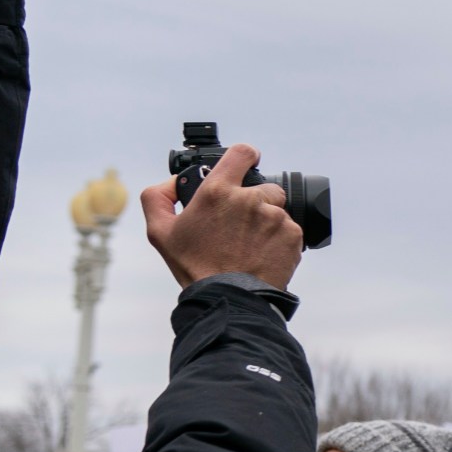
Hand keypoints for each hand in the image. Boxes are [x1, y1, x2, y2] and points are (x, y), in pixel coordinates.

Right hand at [141, 145, 303, 290]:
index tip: (247, 162)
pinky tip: (262, 253)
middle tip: (240, 224)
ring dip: (267, 221)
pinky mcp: (293, 235)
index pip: (241, 153)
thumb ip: (158, 197)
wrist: (229, 298)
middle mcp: (250, 199)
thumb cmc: (194, 266)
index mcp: (218, 192)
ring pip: (277, 209)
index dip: (245, 156)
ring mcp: (275, 217)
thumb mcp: (160, 232)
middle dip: (254, 200)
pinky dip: (279, 239)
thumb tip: (173, 182)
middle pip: (263, 186)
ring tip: (250, 243)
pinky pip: (289, 229)